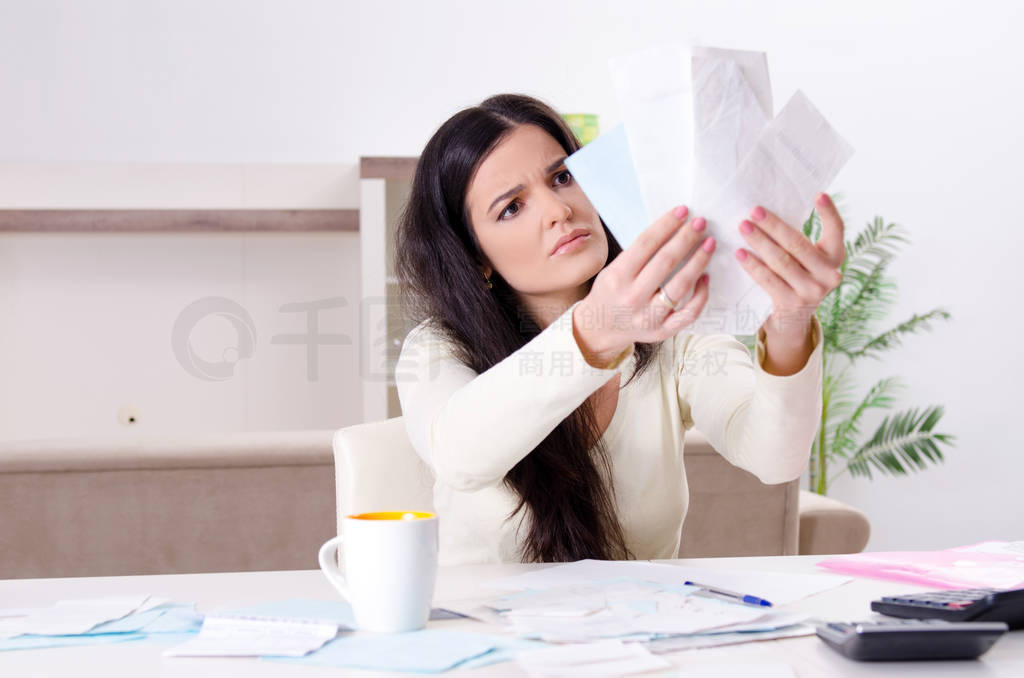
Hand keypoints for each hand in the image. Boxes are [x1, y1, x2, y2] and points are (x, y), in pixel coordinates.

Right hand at [573, 204, 715, 366]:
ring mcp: (649, 316)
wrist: (601, 328)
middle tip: (700, 223)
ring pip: (681, 286)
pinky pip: (689, 312)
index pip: (646, 244)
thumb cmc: (610, 293)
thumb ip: (637, 255)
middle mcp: (633, 297)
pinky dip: (701, 294)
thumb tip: (671, 229)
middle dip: (686, 239)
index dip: (666, 225)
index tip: (683, 211)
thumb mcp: (613, 270)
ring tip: (709, 244)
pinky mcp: (662, 330)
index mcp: (618, 277)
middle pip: (666, 262)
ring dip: (698, 261)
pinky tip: (706, 277)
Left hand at [735, 193, 844, 339]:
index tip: (819, 194)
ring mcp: (811, 291)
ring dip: (759, 242)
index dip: (830, 212)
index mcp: (835, 257)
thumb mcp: (808, 260)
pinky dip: (752, 265)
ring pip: (780, 261)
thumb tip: (769, 212)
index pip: (836, 230)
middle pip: (797, 244)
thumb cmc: (798, 277)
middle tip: (754, 211)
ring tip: (743, 227)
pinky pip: (768, 279)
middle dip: (773, 226)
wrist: (794, 319)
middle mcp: (829, 275)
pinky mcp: (791, 303)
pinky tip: (740, 253)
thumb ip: (798, 241)